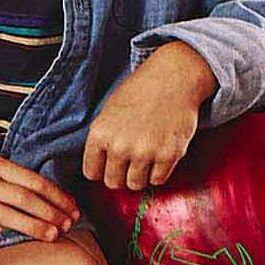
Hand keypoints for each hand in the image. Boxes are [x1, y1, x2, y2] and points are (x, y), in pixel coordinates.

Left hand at [83, 41, 215, 190]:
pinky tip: (158, 157)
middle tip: (128, 164)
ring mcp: (145, 153)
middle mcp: (120, 146)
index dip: (100, 170)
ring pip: (135, 185)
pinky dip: (158, 172)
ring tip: (144, 159)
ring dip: (139, 176)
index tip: (107, 166)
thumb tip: (100, 166)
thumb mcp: (108, 112)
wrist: (172, 79)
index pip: (91, 172)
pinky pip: (158, 180)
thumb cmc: (140, 92)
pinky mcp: (169, 156)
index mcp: (100, 134)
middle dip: (120, 176)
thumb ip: (103, 140)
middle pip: (113, 182)